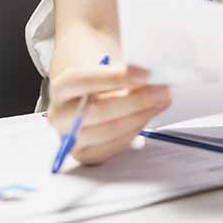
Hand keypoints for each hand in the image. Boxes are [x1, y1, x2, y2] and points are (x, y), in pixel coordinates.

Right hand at [47, 63, 170, 164]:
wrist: (87, 97)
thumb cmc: (101, 80)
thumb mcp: (106, 69)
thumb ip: (121, 72)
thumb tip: (151, 78)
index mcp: (61, 88)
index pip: (82, 81)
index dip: (115, 78)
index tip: (145, 74)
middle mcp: (59, 116)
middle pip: (97, 111)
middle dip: (136, 100)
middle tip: (163, 90)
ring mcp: (70, 139)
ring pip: (109, 131)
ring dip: (141, 115)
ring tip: (163, 101)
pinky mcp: (86, 154)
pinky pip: (114, 145)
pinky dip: (135, 130)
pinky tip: (149, 115)